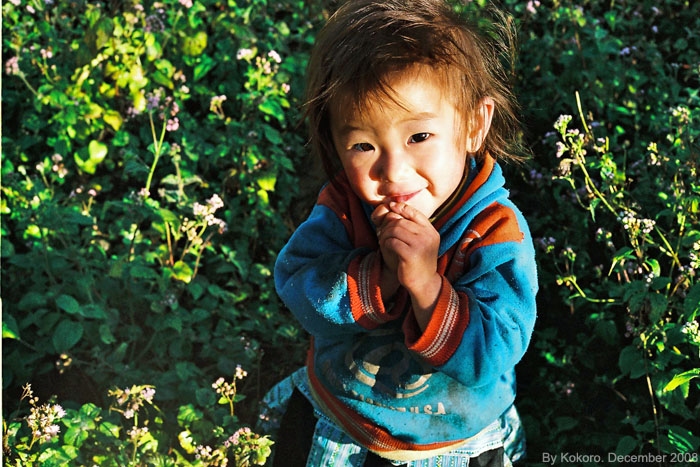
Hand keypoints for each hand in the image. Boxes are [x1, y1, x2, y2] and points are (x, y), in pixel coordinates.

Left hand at [372, 202, 441, 320]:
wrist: (423, 283)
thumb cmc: (418, 261)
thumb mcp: (420, 242)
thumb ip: (411, 227)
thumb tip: (393, 206)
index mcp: (431, 231)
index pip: (414, 212)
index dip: (400, 208)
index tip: (390, 208)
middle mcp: (428, 236)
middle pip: (400, 221)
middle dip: (388, 226)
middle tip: (382, 233)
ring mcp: (420, 245)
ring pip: (394, 230)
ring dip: (385, 235)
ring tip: (383, 241)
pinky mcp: (411, 254)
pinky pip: (392, 242)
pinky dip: (385, 244)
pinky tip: (385, 249)